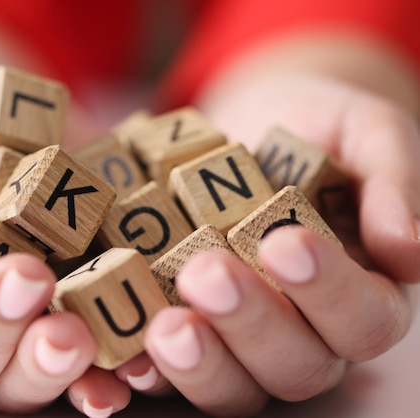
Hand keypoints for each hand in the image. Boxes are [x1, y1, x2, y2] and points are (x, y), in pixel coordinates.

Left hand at [120, 74, 419, 415]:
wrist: (248, 124)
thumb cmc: (316, 128)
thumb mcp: (365, 134)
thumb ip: (393, 184)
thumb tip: (409, 250)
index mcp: (360, 292)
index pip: (363, 318)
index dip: (329, 292)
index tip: (285, 244)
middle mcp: (303, 331)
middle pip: (294, 364)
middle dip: (250, 324)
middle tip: (207, 276)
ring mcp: (240, 340)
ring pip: (234, 385)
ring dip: (198, 362)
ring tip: (165, 325)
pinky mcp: (185, 328)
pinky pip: (168, 370)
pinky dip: (146, 369)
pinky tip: (124, 355)